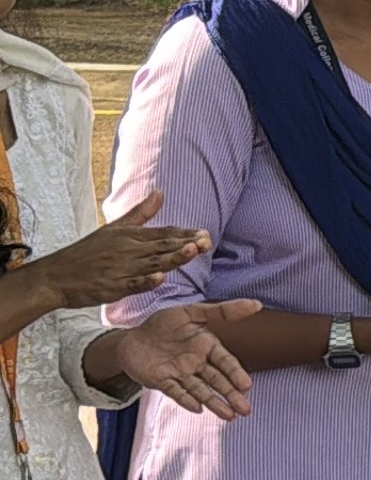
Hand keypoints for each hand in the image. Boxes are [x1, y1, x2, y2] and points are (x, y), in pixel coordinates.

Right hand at [19, 194, 208, 309]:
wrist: (55, 276)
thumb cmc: (87, 253)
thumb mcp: (114, 228)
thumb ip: (140, 213)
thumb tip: (160, 192)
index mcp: (129, 236)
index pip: (162, 234)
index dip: (184, 234)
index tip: (205, 234)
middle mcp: (127, 250)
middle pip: (161, 246)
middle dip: (186, 244)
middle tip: (207, 241)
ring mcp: (121, 269)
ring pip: (151, 262)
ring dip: (172, 257)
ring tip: (191, 251)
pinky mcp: (112, 286)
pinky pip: (131, 284)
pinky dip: (144, 281)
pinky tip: (159, 278)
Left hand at [95, 301, 260, 418]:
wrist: (131, 339)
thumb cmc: (162, 325)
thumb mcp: (190, 312)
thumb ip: (221, 311)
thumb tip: (257, 304)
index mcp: (206, 347)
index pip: (225, 362)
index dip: (235, 374)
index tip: (246, 386)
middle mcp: (196, 363)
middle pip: (217, 381)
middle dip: (231, 396)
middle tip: (246, 410)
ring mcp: (180, 374)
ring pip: (201, 390)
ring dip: (215, 404)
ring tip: (230, 417)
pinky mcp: (162, 382)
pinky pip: (176, 392)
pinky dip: (186, 400)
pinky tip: (198, 408)